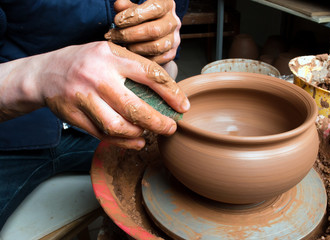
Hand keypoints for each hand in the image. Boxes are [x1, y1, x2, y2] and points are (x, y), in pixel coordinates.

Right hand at [0, 41, 189, 148]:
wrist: (45, 73)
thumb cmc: (87, 63)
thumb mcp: (110, 54)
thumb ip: (134, 68)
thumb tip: (167, 93)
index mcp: (111, 56)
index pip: (150, 75)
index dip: (171, 93)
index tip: (183, 106)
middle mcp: (97, 76)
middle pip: (135, 107)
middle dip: (158, 122)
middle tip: (170, 127)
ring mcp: (83, 97)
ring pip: (118, 126)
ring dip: (139, 134)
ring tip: (149, 134)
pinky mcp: (73, 115)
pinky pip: (103, 135)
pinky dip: (123, 142)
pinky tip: (135, 141)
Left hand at [105, 0, 180, 64]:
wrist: (153, 32)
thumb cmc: (142, 17)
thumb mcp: (134, 7)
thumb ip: (127, 6)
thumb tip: (119, 6)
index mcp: (167, 5)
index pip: (155, 8)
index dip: (135, 15)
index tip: (117, 21)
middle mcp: (174, 22)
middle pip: (154, 30)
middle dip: (130, 35)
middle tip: (114, 36)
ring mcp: (174, 39)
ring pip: (157, 47)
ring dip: (135, 48)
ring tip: (122, 46)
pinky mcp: (171, 54)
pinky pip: (157, 60)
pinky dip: (141, 59)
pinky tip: (130, 55)